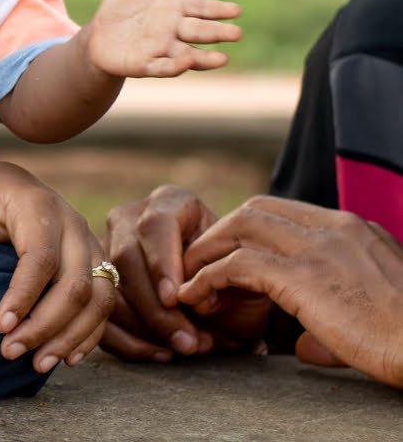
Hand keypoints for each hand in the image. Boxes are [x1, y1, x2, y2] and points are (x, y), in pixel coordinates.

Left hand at [0, 161, 115, 371]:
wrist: (13, 185)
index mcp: (41, 208)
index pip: (41, 257)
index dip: (24, 294)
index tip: (0, 326)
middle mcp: (74, 227)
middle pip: (74, 285)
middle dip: (44, 325)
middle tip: (10, 351)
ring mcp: (91, 248)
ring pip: (98, 300)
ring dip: (70, 337)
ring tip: (38, 364)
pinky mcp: (98, 267)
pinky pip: (105, 306)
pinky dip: (89, 334)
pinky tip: (66, 358)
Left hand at [85, 0, 241, 77]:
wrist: (99, 36)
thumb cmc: (122, 8)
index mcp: (176, 8)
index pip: (202, 8)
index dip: (218, 10)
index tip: (236, 10)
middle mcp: (174, 31)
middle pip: (199, 31)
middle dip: (217, 32)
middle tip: (237, 33)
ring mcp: (162, 49)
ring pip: (188, 54)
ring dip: (205, 58)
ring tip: (223, 59)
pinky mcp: (145, 65)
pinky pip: (162, 67)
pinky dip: (174, 66)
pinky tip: (185, 63)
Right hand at [101, 184, 269, 361]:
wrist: (230, 302)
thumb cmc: (238, 281)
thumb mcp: (242, 274)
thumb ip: (220, 276)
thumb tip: (191, 300)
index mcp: (171, 203)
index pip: (154, 225)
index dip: (162, 262)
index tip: (176, 299)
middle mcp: (132, 219)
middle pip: (125, 258)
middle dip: (155, 307)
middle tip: (187, 342)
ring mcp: (110, 250)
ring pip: (110, 289)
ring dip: (146, 328)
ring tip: (184, 350)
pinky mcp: (99, 285)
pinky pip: (100, 315)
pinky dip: (129, 342)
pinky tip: (160, 355)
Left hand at [178, 195, 402, 386]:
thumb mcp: (372, 311)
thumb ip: (332, 316)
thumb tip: (304, 347)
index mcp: (354, 229)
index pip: (285, 212)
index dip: (247, 231)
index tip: (227, 256)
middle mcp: (335, 229)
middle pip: (256, 210)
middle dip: (219, 234)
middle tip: (197, 263)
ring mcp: (319, 249)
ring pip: (239, 227)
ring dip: (206, 252)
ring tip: (187, 279)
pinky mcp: (303, 278)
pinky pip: (237, 265)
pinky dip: (207, 278)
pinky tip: (197, 297)